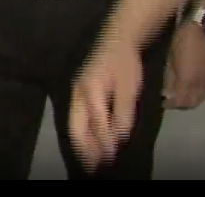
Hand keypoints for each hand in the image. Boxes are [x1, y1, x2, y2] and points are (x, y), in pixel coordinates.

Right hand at [68, 36, 143, 172]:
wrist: (117, 37)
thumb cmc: (125, 62)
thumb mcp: (129, 88)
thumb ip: (123, 113)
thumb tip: (118, 138)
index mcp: (89, 91)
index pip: (95, 123)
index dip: (102, 143)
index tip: (109, 159)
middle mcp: (78, 94)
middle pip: (76, 127)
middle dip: (84, 149)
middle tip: (92, 167)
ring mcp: (76, 93)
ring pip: (75, 124)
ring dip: (83, 144)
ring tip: (90, 160)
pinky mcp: (79, 93)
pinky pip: (78, 118)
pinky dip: (84, 133)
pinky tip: (91, 141)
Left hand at [163, 23, 204, 109]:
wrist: (203, 26)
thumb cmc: (182, 40)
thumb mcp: (171, 58)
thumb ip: (170, 78)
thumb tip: (167, 92)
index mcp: (189, 79)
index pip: (182, 101)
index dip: (172, 104)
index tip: (164, 101)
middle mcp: (201, 83)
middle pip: (193, 103)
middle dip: (182, 105)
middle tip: (172, 100)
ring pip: (201, 97)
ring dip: (191, 99)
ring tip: (181, 94)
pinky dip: (198, 92)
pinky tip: (191, 86)